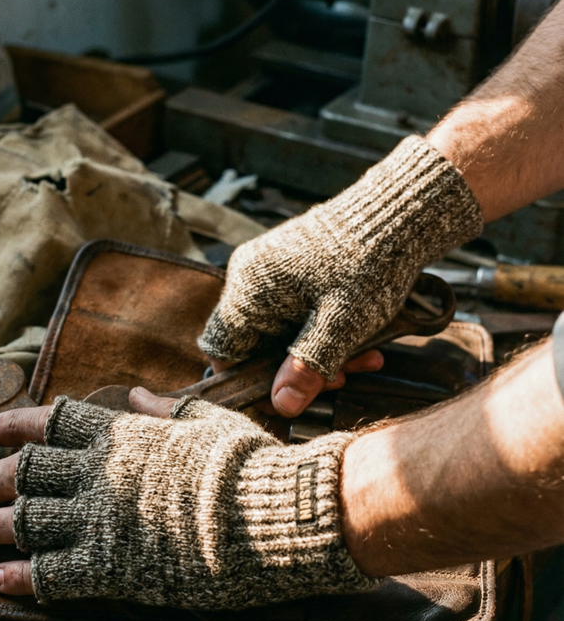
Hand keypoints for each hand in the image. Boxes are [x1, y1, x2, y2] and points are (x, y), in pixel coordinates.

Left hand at [0, 390, 372, 607]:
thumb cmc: (246, 464)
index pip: (52, 422)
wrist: (270, 514)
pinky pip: (49, 572)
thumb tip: (141, 393)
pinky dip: (20, 576)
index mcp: (122, 433)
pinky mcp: (109, 567)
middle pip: (26, 472)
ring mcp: (99, 520)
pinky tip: (1, 579)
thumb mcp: (208, 420)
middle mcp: (99, 472)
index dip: (15, 426)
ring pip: (26, 520)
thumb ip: (167, 409)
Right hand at [198, 136, 481, 415]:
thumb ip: (306, 368)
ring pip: (281, 329)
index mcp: (249, 290)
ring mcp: (270, 269)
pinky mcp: (291, 266)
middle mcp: (249, 276)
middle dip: (298, 368)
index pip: (223, 350)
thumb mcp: (340, 327)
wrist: (397, 214)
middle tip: (339, 378)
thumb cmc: (368, 265)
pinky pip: (295, 309)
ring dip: (317, 351)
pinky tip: (358, 339)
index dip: (248, 380)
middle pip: (256, 342)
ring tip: (362, 359)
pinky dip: (322, 328)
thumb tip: (281, 406)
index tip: (283, 394)